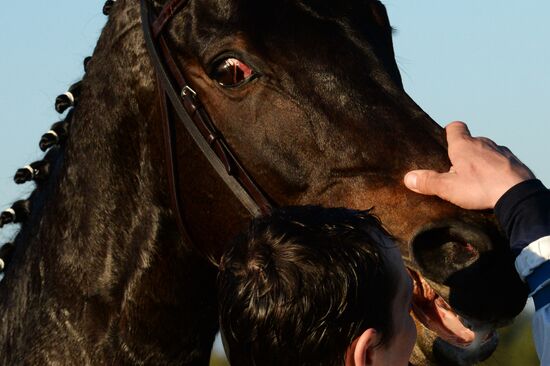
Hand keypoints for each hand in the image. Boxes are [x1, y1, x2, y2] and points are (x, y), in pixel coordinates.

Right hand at [404, 121, 534, 209]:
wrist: (518, 194)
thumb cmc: (480, 187)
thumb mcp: (448, 188)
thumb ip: (428, 182)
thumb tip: (408, 178)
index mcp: (464, 146)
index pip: (455, 128)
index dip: (449, 132)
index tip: (446, 138)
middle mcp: (483, 143)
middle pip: (470, 141)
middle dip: (463, 153)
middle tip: (456, 170)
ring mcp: (501, 151)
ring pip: (486, 151)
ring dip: (480, 161)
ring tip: (475, 179)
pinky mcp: (514, 162)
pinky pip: (501, 161)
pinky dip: (495, 168)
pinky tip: (493, 183)